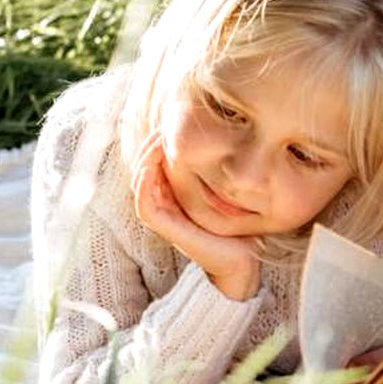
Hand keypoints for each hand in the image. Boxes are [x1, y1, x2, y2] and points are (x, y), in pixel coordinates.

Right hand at [132, 134, 261, 300]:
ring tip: (156, 139)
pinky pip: (145, 204)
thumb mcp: (229, 193)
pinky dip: (144, 184)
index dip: (157, 144)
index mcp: (176, 196)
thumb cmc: (239, 226)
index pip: (156, 165)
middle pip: (144, 169)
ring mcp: (163, 217)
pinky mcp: (165, 228)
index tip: (169, 124)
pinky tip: (152, 166)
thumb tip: (233, 142)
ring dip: (144, 159)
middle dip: (149, 146)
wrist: (242, 259)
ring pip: (140, 183)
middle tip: (161, 125)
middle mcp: (166, 205)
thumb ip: (221, 173)